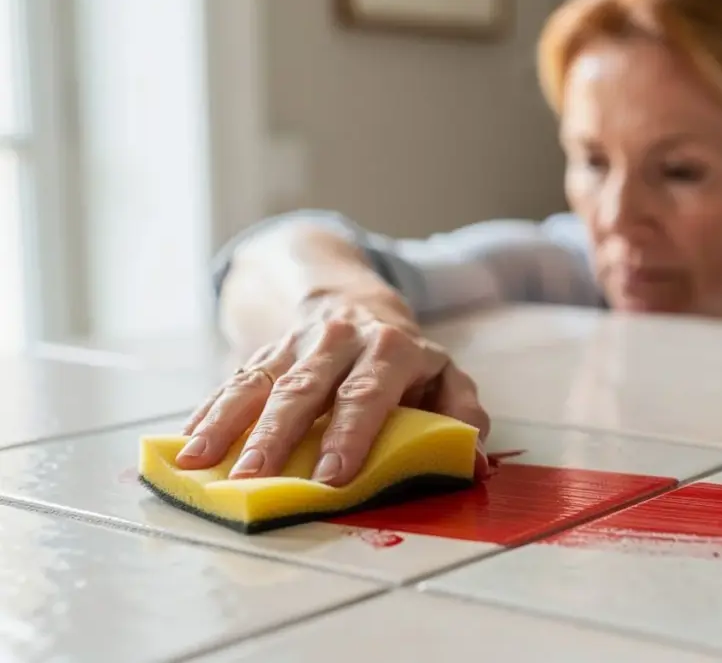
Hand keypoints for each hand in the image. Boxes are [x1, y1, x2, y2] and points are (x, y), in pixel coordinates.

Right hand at [174, 295, 489, 484]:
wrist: (358, 302)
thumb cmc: (408, 361)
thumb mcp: (446, 377)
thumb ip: (462, 416)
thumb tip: (473, 459)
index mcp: (391, 347)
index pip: (367, 393)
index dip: (350, 435)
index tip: (331, 478)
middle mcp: (339, 340)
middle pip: (304, 389)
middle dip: (277, 436)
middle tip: (253, 480)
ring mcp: (296, 343)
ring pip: (259, 383)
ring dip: (226, 425)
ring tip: (198, 463)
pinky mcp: (266, 353)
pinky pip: (234, 381)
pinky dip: (209, 413)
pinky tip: (186, 443)